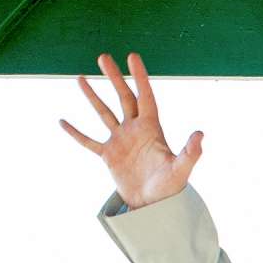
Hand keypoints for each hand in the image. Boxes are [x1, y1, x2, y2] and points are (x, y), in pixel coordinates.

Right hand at [60, 52, 202, 207]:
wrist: (154, 207)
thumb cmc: (170, 189)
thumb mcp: (181, 170)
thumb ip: (190, 152)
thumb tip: (200, 135)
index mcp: (152, 129)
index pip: (145, 96)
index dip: (140, 76)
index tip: (132, 56)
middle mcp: (135, 130)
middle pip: (123, 97)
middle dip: (114, 78)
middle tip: (103, 57)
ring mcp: (120, 141)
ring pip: (104, 113)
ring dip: (92, 96)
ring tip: (80, 78)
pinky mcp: (109, 156)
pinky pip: (88, 141)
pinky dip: (75, 133)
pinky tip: (62, 121)